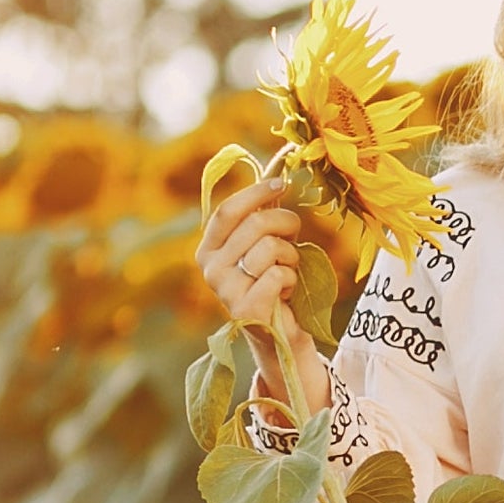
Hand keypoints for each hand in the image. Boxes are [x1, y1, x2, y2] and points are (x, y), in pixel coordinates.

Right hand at [198, 179, 330, 400]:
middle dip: (286, 224)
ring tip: (286, 272)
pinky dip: (293, 280)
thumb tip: (277, 167)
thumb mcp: (266, 244)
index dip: (256, 193)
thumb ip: (264, 212)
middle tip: (294, 238)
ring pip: (271, 249)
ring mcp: (225, 291)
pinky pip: (279, 275)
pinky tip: (285, 293)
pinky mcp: (245, 310)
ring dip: (291, 258)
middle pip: (256, 225)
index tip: (282, 184)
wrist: (280, 335)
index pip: (228, 211)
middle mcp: (210, 269)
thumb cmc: (274, 283)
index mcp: (208, 249)